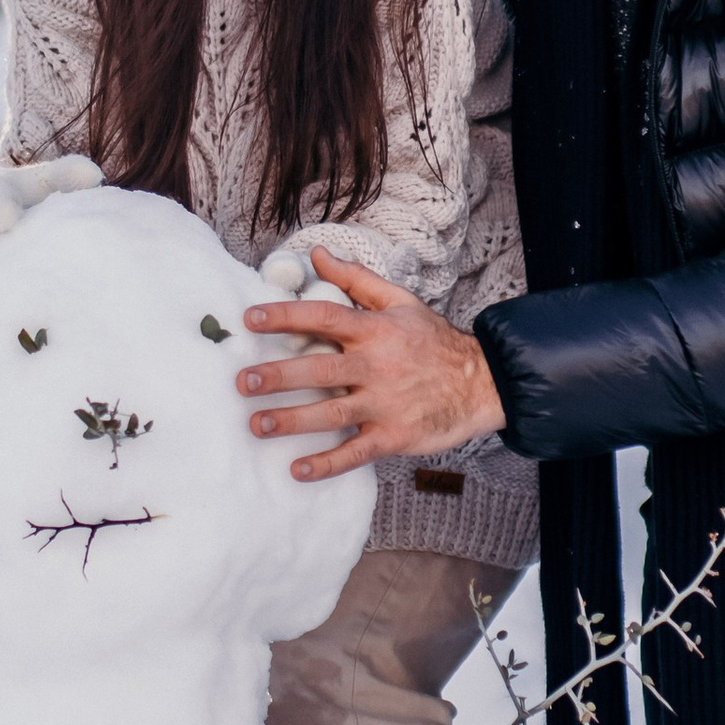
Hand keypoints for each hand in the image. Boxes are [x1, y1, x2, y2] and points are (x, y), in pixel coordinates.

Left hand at [239, 248, 504, 479]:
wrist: (481, 383)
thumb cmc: (434, 342)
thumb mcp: (400, 302)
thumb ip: (356, 279)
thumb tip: (316, 254)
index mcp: (375, 331)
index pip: (324, 317)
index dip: (286, 316)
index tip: (250, 318)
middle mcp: (377, 366)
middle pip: (320, 370)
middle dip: (278, 376)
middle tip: (243, 382)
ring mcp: (385, 404)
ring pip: (331, 413)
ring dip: (292, 420)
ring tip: (257, 425)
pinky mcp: (394, 436)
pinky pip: (355, 452)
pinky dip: (326, 464)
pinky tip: (297, 469)